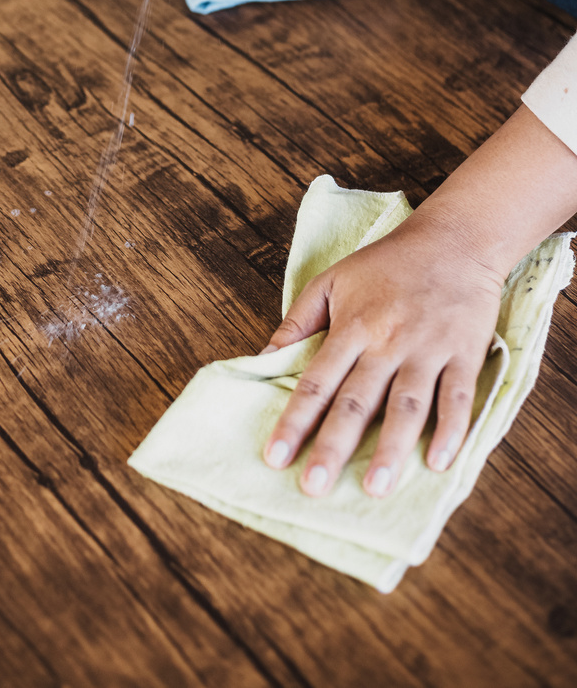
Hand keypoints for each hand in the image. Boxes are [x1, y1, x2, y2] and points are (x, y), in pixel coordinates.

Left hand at [262, 211, 503, 496]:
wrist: (454, 239)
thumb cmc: (386, 263)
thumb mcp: (331, 280)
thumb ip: (297, 322)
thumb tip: (263, 359)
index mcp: (352, 326)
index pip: (317, 381)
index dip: (294, 420)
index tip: (274, 457)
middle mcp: (388, 342)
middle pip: (357, 401)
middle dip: (334, 445)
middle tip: (314, 487)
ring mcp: (428, 349)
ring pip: (407, 406)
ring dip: (391, 450)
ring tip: (374, 489)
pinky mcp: (465, 353)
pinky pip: (458, 397)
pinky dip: (451, 430)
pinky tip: (438, 463)